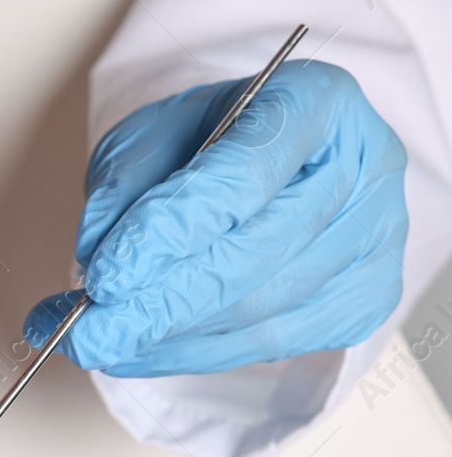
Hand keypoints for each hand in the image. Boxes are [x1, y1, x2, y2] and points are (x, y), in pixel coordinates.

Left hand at [24, 61, 407, 375]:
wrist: (278, 153)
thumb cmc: (216, 133)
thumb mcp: (154, 130)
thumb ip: (123, 183)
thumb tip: (95, 258)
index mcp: (313, 103)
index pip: (239, 179)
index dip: (168, 235)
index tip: (104, 280)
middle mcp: (362, 168)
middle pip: (253, 257)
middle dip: (156, 308)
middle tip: (82, 336)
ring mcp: (374, 237)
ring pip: (261, 312)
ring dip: (166, 338)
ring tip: (96, 342)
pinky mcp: (366, 294)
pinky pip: (272, 343)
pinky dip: (196, 353)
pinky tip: (144, 350)